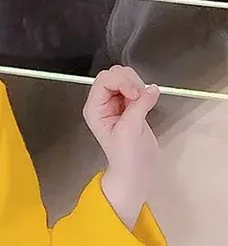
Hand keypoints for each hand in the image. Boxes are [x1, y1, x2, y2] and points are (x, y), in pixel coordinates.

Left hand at [83, 66, 159, 224]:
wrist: (136, 170)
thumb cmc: (126, 156)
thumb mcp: (129, 131)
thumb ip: (138, 107)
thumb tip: (151, 89)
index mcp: (95, 108)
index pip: (104, 80)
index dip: (121, 82)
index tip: (135, 94)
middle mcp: (103, 103)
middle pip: (114, 75)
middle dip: (130, 81)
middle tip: (139, 98)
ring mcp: (116, 103)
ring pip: (126, 79)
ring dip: (138, 86)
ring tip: (142, 103)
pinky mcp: (130, 105)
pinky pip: (136, 88)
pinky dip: (143, 91)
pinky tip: (146, 103)